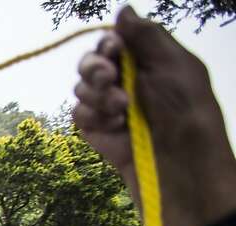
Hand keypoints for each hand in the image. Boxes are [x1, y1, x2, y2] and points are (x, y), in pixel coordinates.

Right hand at [73, 7, 235, 225]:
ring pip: (81, 87)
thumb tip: (122, 10)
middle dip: (96, 68)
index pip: (115, 42)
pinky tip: (114, 127)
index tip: (115, 51)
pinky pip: (78, 115)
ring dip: (98, 95)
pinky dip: (92, 117)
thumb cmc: (187, 116)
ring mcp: (110, 110)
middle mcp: (128, 84)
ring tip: (122, 110)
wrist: (179, 169)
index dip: (108, 44)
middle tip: (110, 78)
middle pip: (91, 62)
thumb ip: (147, 37)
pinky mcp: (97, 133)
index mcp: (150, 64)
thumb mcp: (175, 68)